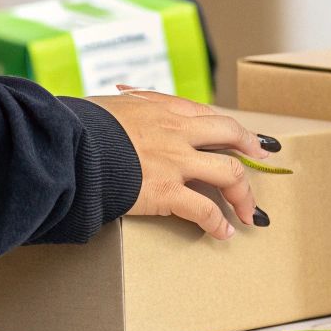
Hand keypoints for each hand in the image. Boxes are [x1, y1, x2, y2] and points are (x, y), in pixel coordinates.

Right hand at [86, 87, 268, 239]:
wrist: (68, 144)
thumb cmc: (83, 125)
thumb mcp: (114, 104)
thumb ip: (132, 105)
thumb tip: (127, 98)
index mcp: (166, 109)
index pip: (212, 117)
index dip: (236, 130)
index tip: (249, 139)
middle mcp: (178, 132)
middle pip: (231, 138)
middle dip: (253, 151)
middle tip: (263, 162)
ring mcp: (175, 161)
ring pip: (229, 174)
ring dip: (244, 195)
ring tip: (250, 213)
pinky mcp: (166, 191)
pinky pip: (205, 210)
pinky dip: (219, 223)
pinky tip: (224, 232)